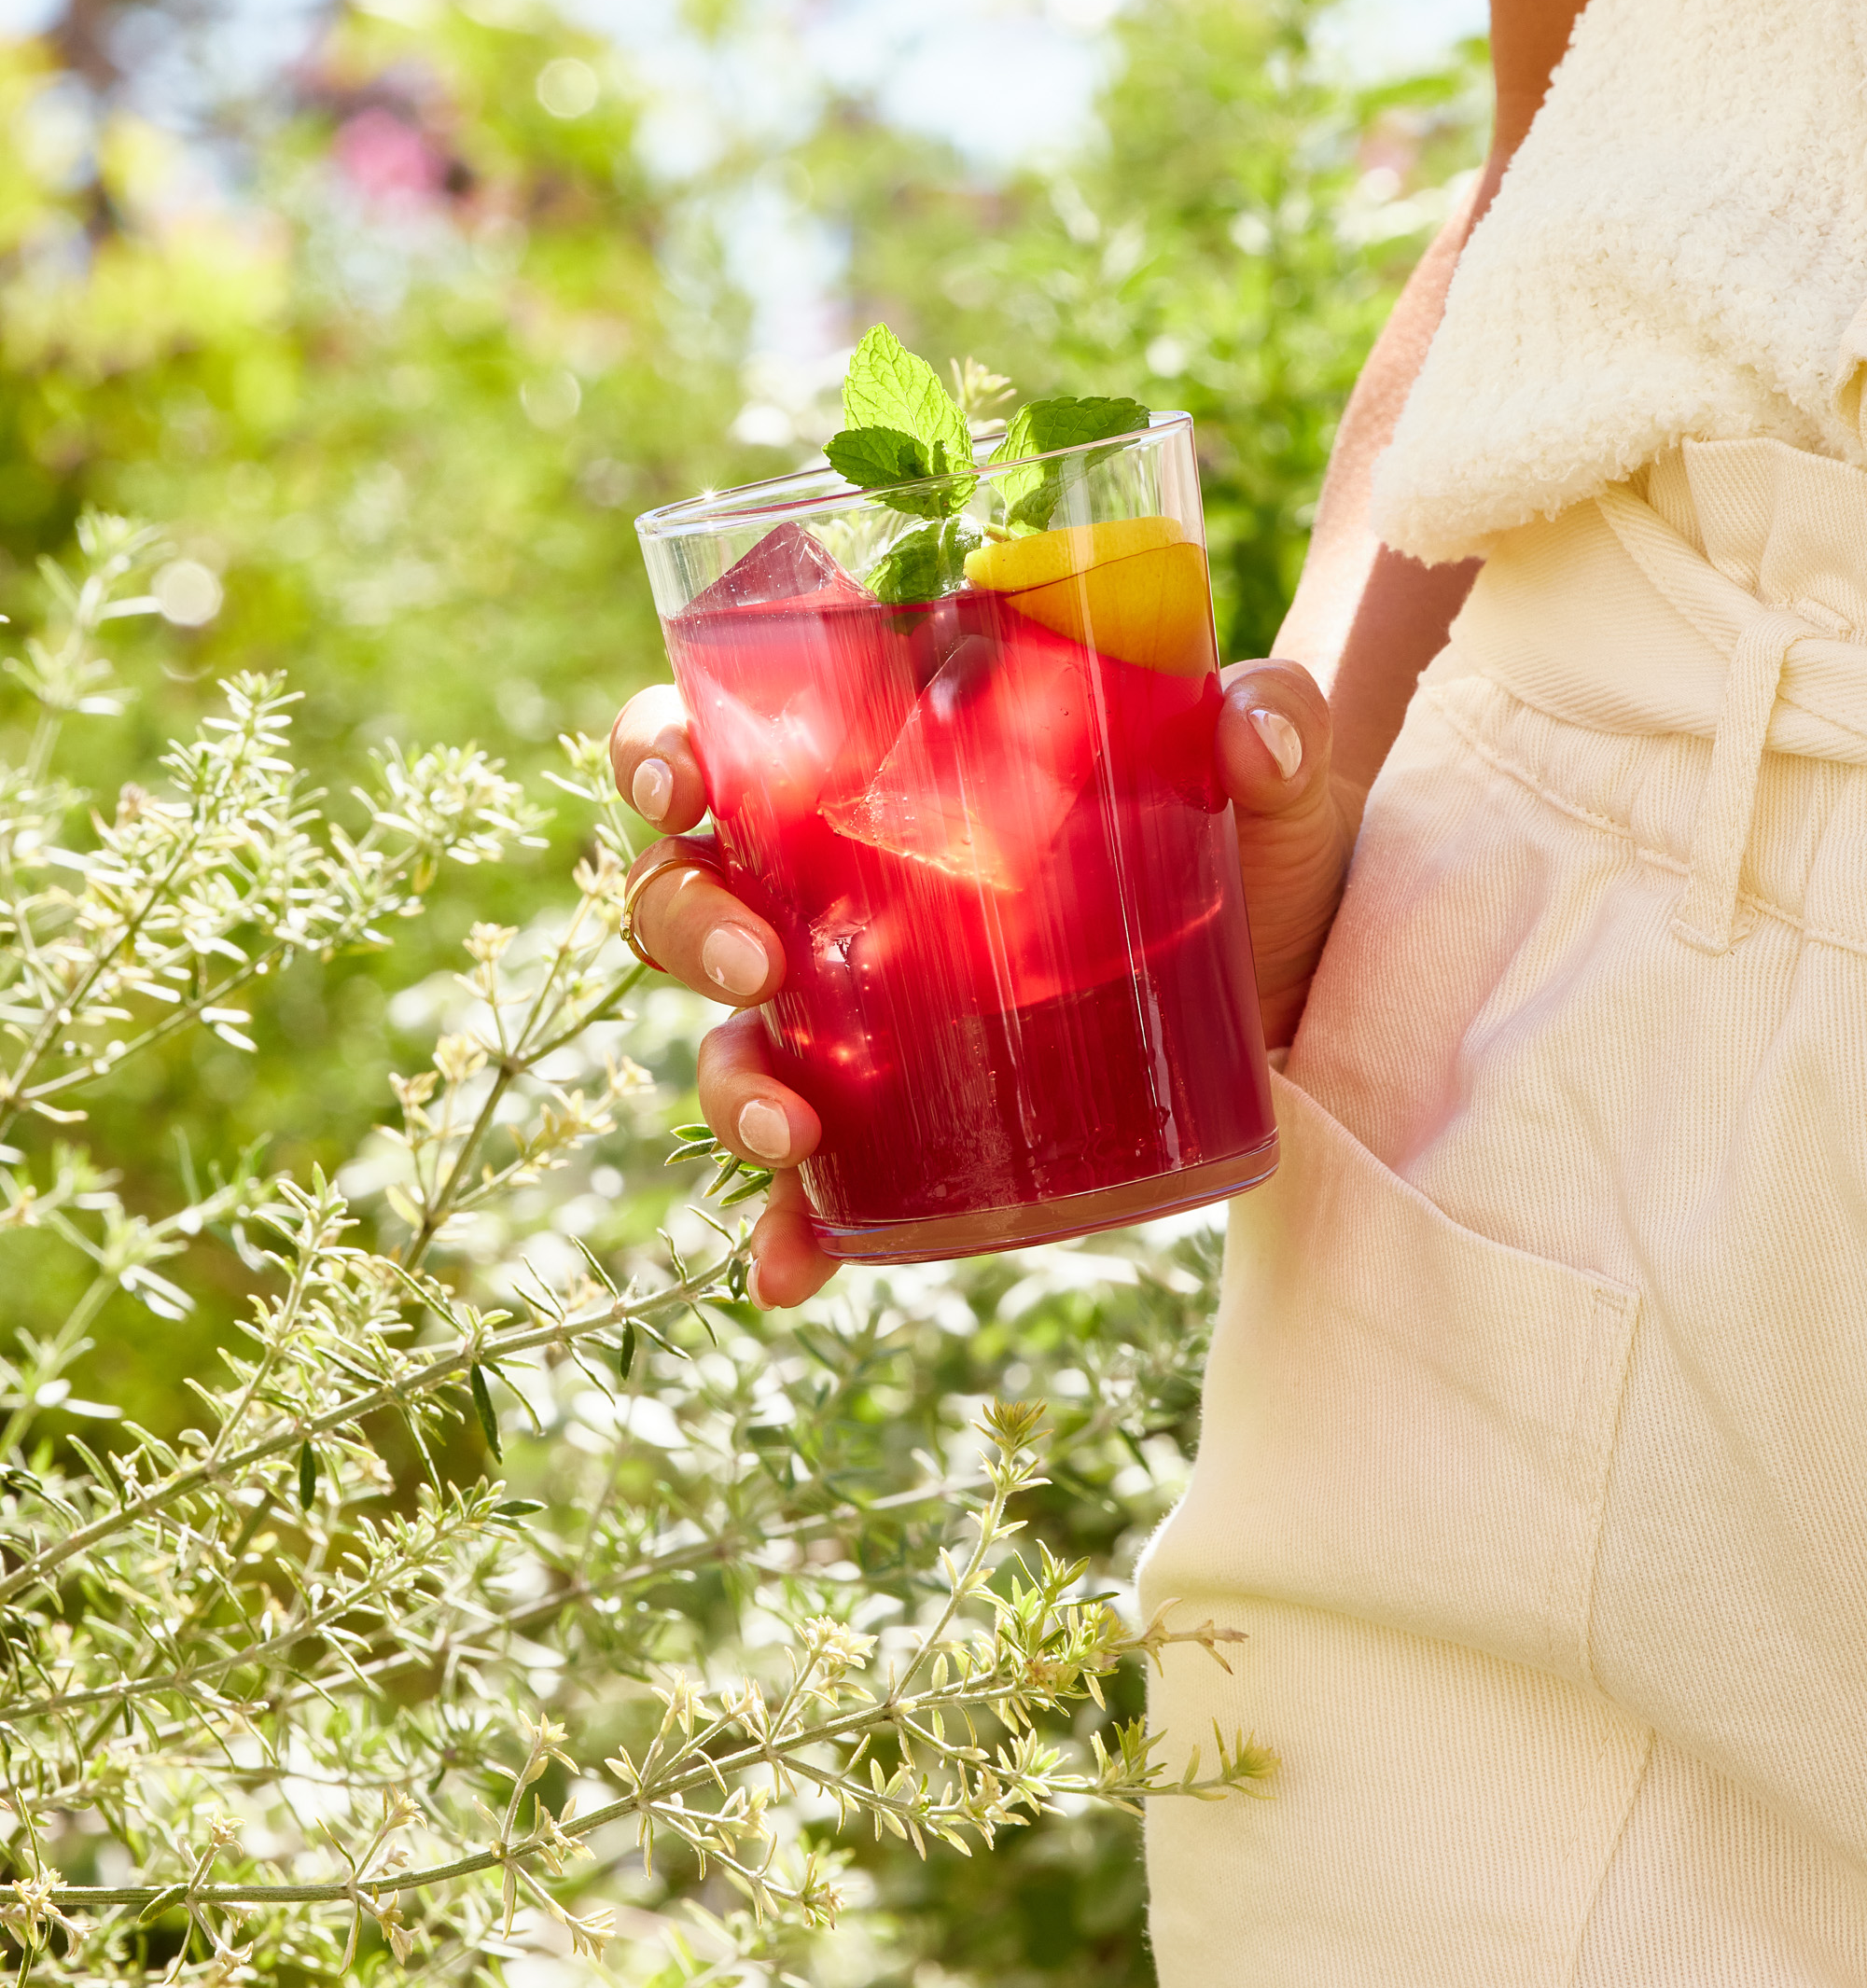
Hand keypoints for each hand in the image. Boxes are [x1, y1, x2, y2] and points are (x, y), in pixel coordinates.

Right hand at [609, 658, 1352, 1308]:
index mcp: (892, 768)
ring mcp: (867, 1008)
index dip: (666, 750)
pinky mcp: (909, 1117)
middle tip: (756, 961)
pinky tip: (789, 1271)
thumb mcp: (1268, 787)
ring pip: (729, 1030)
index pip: (731, 733)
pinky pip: (815, 1180)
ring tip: (788, 1129)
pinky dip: (789, 1226)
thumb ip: (1271, 729)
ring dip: (729, 1080)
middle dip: (683, 920)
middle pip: (693, 884)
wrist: (1305, 997)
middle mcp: (847, 884)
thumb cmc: (1253, 855)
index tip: (682, 785)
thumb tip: (1251, 717)